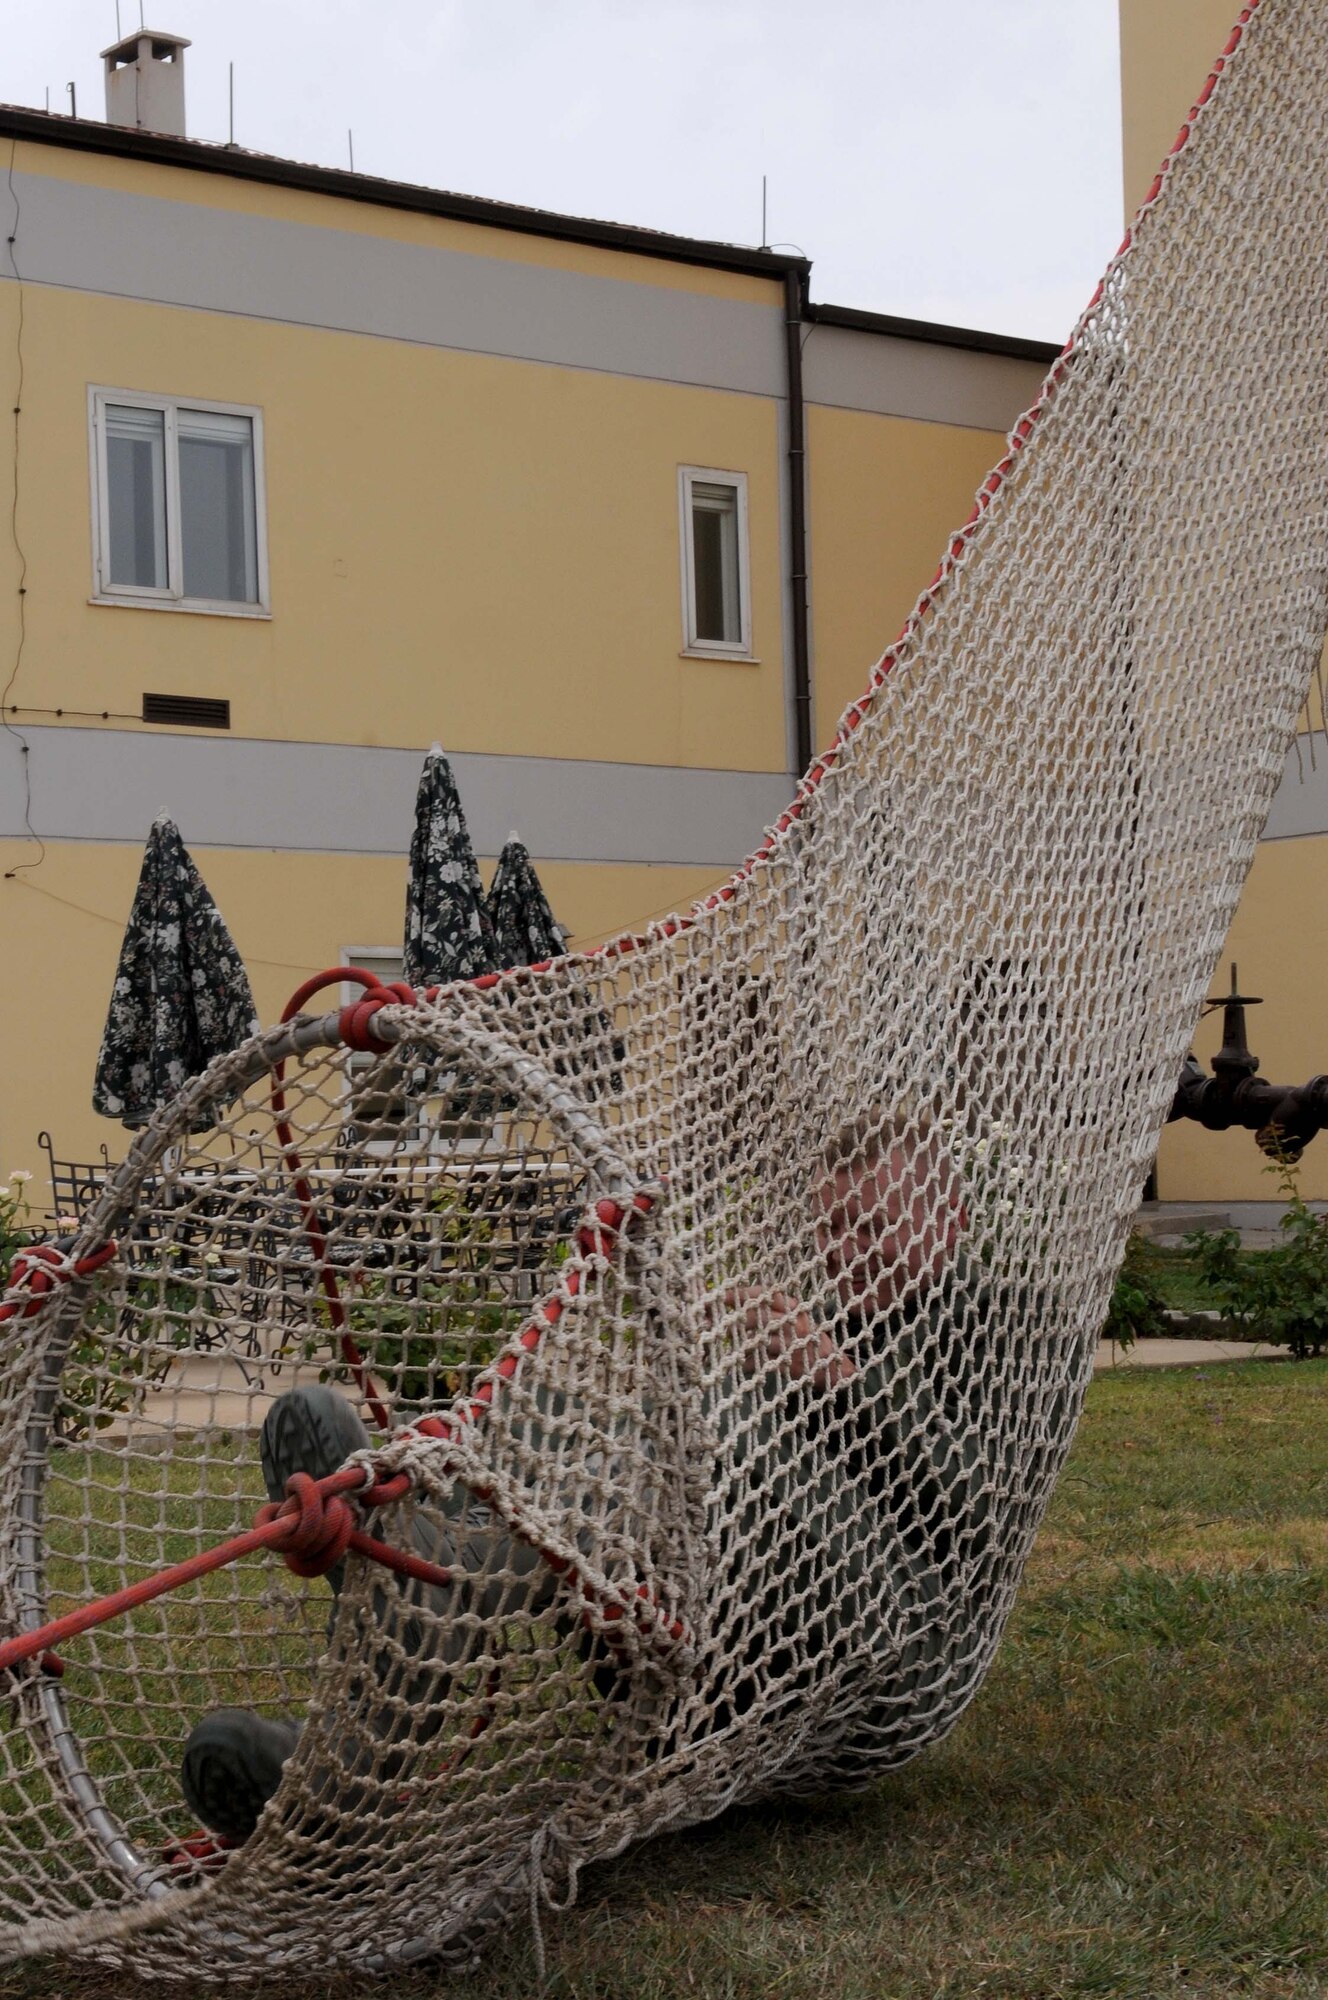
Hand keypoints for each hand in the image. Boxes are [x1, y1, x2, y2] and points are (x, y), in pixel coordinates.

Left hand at [722, 1288, 855, 1389]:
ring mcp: (796, 1342)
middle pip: (762, 1314)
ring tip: (724, 1346)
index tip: (721, 1295)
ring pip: (762, 1339)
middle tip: (712, 1320)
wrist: (834, 1368)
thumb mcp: (792, 1319)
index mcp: (793, 1305)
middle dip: (737, 1317)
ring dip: (741, 1343)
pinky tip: (742, 1364)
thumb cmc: (805, 1339)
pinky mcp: (795, 1363)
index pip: (766, 1293)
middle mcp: (795, 1320)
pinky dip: (750, 1363)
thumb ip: (768, 1312)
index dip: (743, 1293)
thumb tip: (731, 1306)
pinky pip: (765, 1362)